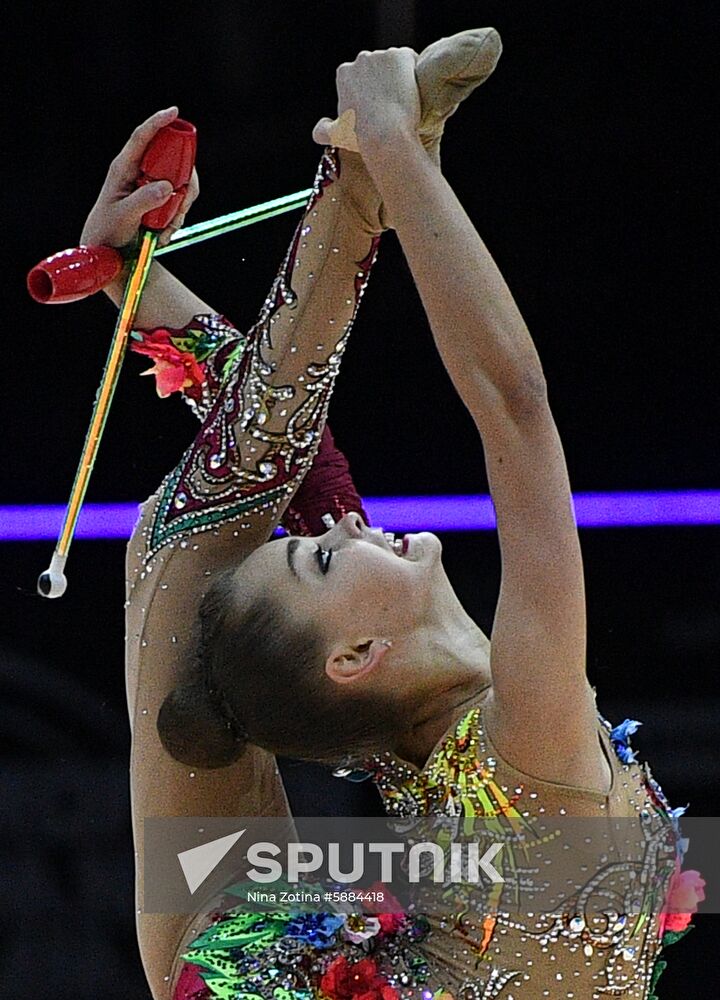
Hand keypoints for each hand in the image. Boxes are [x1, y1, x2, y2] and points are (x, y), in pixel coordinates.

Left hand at [80, 107, 198, 249]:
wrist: (108, 251)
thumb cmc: (107, 230)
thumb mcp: (123, 216)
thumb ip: (143, 201)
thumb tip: (167, 187)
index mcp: (123, 167)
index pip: (142, 137)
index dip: (158, 121)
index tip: (174, 111)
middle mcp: (139, 171)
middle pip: (172, 158)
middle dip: (184, 180)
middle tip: (182, 204)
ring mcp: (151, 184)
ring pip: (180, 182)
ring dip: (182, 205)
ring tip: (168, 227)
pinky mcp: (159, 199)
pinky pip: (179, 200)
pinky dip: (179, 216)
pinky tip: (165, 231)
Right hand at [313, 48, 420, 153]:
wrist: (387, 136)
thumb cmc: (362, 139)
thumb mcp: (337, 135)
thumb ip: (324, 130)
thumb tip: (318, 131)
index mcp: (344, 74)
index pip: (362, 77)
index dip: (373, 93)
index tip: (380, 109)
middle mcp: (361, 59)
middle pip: (379, 67)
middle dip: (386, 82)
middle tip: (395, 106)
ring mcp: (382, 55)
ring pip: (396, 64)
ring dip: (401, 77)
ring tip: (406, 101)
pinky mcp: (401, 56)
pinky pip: (411, 60)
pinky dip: (414, 73)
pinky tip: (415, 91)